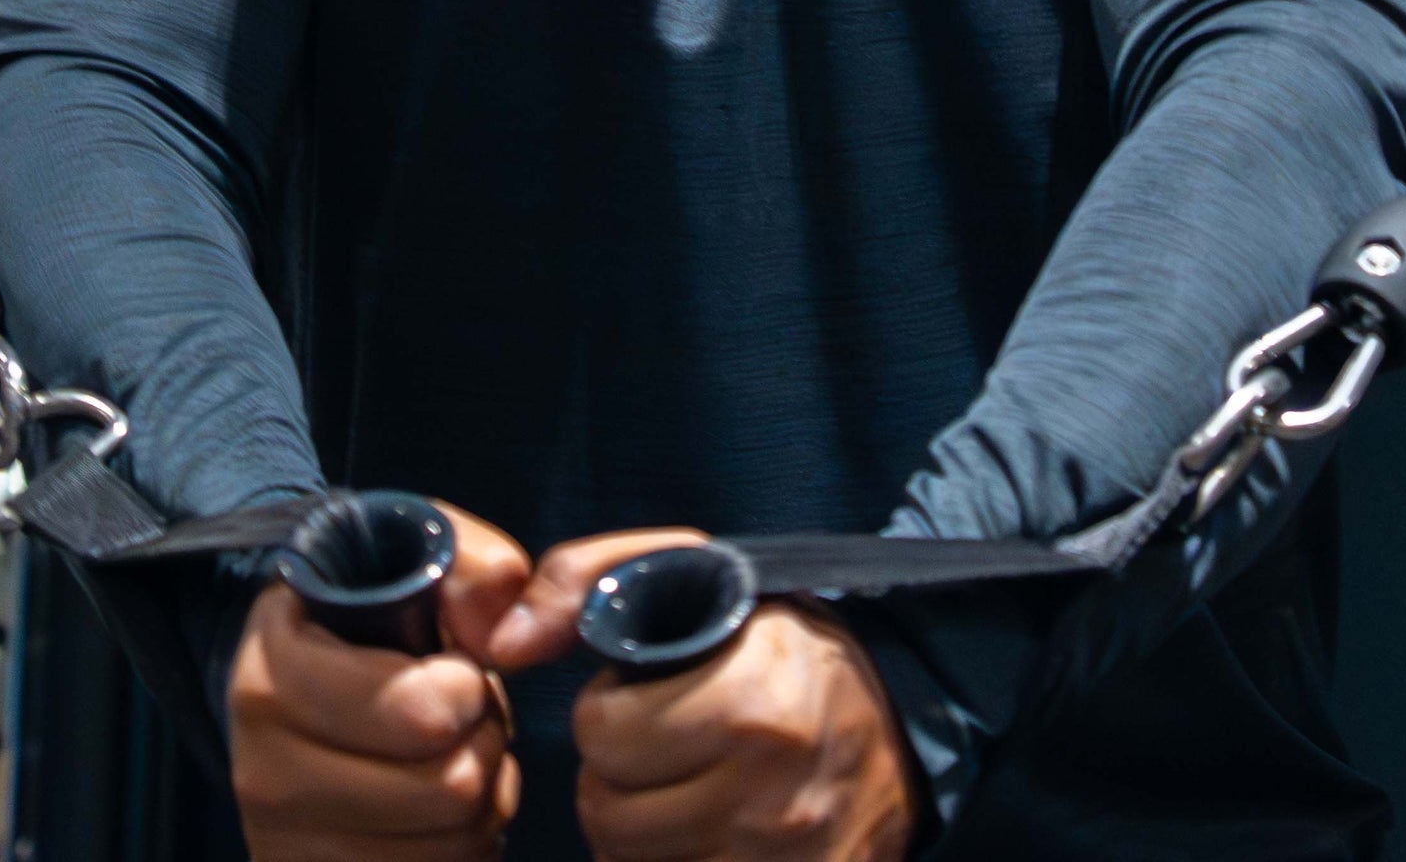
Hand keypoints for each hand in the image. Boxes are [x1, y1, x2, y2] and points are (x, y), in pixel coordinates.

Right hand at [229, 503, 528, 861]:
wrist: (297, 682)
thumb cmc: (365, 619)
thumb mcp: (406, 555)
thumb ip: (469, 565)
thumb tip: (501, 626)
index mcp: (272, 676)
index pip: (418, 710)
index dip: (465, 688)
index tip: (460, 669)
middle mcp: (265, 772)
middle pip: (448, 788)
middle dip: (484, 742)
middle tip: (467, 714)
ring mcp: (285, 845)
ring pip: (452, 848)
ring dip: (482, 798)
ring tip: (454, 753)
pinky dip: (464, 850)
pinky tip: (443, 810)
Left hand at [487, 533, 918, 861]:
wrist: (900, 725)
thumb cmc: (779, 645)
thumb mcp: (698, 572)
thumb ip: (588, 579)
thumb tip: (505, 642)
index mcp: (752, 703)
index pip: (604, 734)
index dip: (606, 713)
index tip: (636, 700)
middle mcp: (771, 798)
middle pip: (610, 814)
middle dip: (613, 778)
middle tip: (651, 750)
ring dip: (637, 834)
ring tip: (674, 790)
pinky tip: (696, 834)